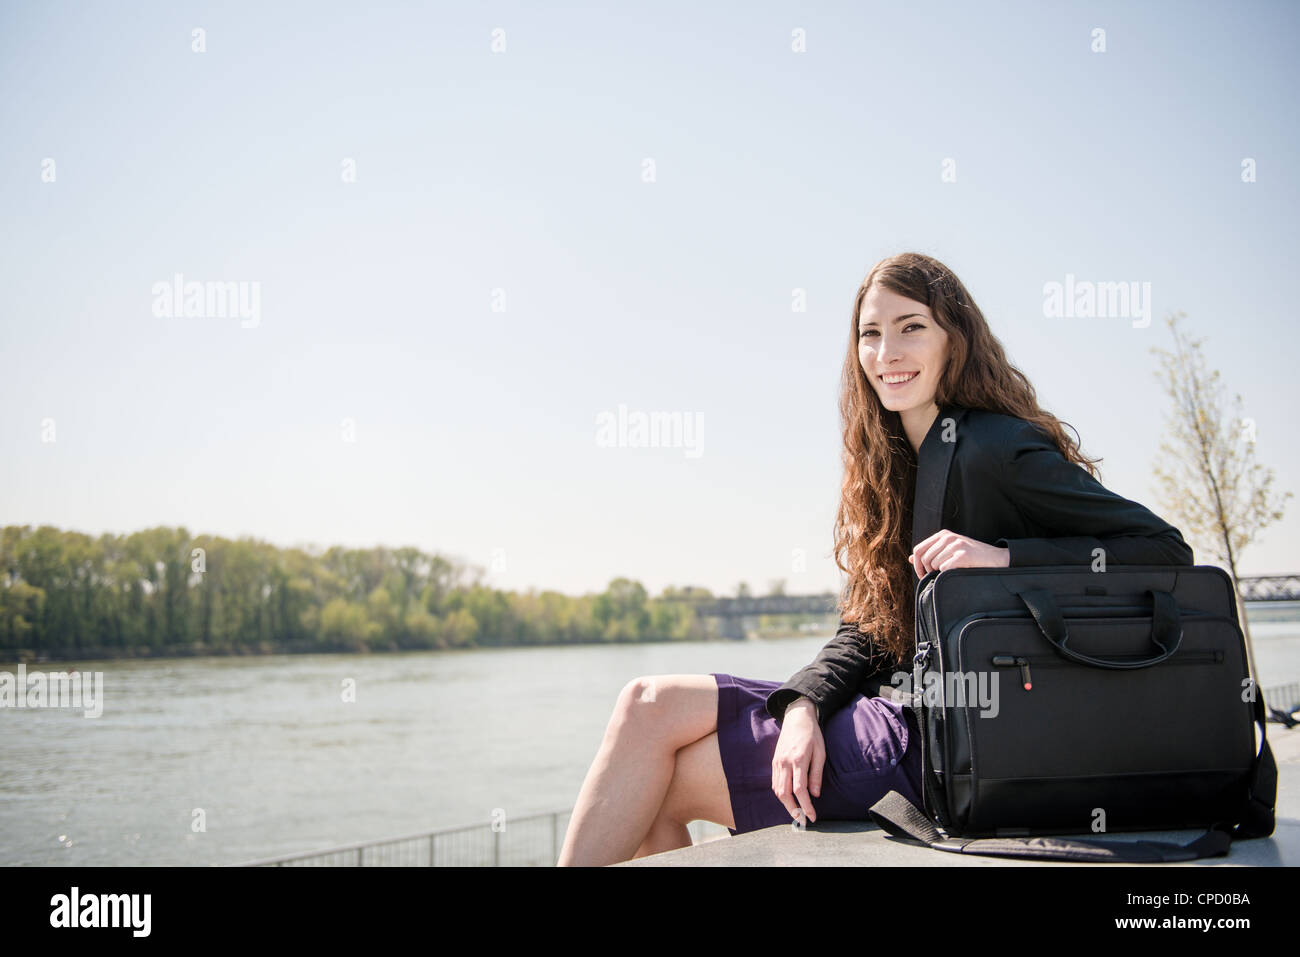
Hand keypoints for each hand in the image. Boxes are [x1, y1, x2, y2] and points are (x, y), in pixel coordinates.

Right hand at [771, 697, 823, 824]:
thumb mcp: (820, 753)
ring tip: (796, 812)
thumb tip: (815, 795)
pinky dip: (780, 793)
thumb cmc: (812, 734)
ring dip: (785, 804)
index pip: (800, 790)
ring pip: (777, 789)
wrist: (797, 717)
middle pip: (784, 793)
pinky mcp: (774, 761)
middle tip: (802, 820)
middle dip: (792, 810)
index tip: (812, 817)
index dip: (806, 806)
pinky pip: (774, 782)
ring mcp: (777, 762)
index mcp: (798, 760)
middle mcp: (785, 763)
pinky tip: (788, 799)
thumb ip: (816, 774)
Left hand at [909, 529, 1010, 577]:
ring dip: (939, 573)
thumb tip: (911, 558)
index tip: (922, 574)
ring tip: (951, 572)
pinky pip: (944, 568)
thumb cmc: (972, 557)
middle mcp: (948, 537)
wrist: (996, 559)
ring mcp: (956, 545)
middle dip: (926, 571)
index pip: (918, 549)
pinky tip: (957, 572)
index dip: (917, 564)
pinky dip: (948, 574)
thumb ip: (931, 553)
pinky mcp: (963, 555)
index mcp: (942, 534)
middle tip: (936, 577)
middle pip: (924, 558)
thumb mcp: (949, 551)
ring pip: (933, 564)